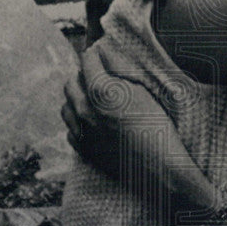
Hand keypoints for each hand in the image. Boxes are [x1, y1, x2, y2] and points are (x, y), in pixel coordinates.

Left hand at [63, 46, 218, 213]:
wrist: (160, 171)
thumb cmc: (158, 128)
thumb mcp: (144, 92)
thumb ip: (120, 72)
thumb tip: (104, 55)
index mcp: (102, 91)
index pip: (87, 60)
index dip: (96, 54)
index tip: (101, 54)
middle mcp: (85, 110)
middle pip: (71, 82)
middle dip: (82, 75)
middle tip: (98, 77)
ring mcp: (82, 132)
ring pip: (66, 106)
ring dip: (77, 99)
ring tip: (93, 101)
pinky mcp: (84, 150)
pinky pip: (71, 130)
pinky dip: (79, 123)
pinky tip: (94, 124)